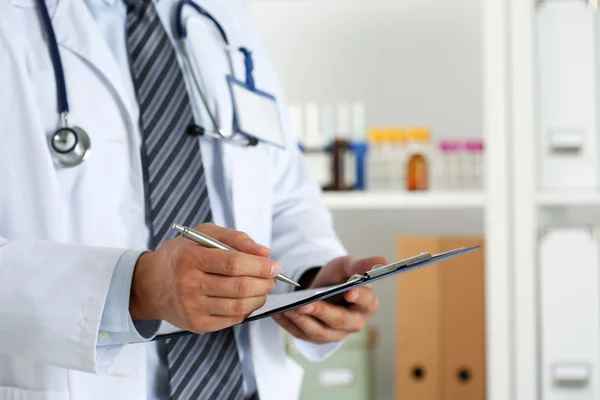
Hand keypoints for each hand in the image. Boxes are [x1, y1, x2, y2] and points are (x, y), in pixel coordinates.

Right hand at [129, 223, 279, 333]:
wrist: (150, 284)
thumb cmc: (182, 255)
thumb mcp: (203, 235)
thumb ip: (235, 238)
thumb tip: (264, 252)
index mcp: (190, 258)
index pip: (233, 263)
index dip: (260, 265)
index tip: (274, 265)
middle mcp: (188, 284)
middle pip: (240, 287)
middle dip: (265, 282)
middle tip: (272, 277)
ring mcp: (192, 308)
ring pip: (239, 306)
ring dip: (260, 297)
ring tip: (262, 287)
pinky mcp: (196, 324)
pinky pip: (232, 320)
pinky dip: (247, 309)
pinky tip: (246, 299)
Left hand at [273, 255, 386, 343]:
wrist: (322, 287)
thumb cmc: (339, 277)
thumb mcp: (348, 265)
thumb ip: (362, 264)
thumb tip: (383, 261)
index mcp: (367, 304)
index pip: (366, 302)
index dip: (359, 296)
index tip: (350, 290)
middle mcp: (354, 323)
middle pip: (340, 321)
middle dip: (322, 312)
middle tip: (306, 303)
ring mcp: (334, 333)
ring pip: (319, 332)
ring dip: (303, 322)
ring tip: (289, 309)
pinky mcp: (316, 338)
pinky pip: (301, 334)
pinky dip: (288, 324)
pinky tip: (277, 313)